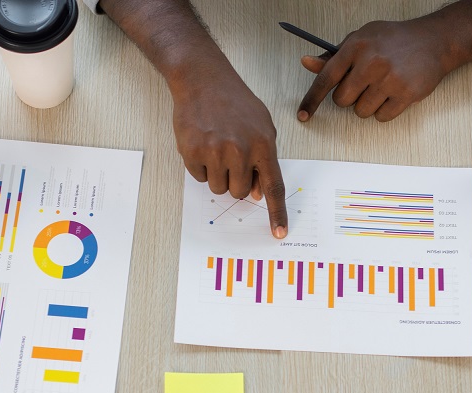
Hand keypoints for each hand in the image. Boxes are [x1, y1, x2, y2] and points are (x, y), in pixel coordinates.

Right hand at [171, 70, 287, 238]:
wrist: (203, 80)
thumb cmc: (235, 103)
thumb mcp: (261, 126)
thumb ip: (263, 160)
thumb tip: (257, 194)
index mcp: (263, 144)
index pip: (273, 187)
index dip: (277, 213)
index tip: (279, 233)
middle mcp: (240, 149)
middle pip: (240, 192)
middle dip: (235, 181)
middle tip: (230, 156)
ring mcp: (215, 151)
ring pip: (219, 189)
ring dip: (217, 175)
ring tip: (216, 147)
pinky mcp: (192, 152)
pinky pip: (199, 178)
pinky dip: (201, 166)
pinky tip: (203, 143)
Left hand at [297, 20, 451, 122]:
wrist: (433, 40)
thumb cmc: (392, 40)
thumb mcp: (361, 39)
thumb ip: (334, 56)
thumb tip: (307, 63)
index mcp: (356, 45)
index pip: (326, 77)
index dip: (312, 99)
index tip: (303, 114)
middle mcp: (372, 61)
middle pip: (342, 101)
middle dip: (349, 98)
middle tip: (363, 85)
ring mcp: (390, 79)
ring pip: (361, 112)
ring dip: (368, 105)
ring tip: (382, 86)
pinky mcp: (406, 94)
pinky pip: (381, 117)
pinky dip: (384, 111)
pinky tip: (394, 93)